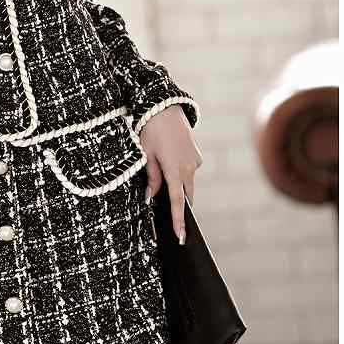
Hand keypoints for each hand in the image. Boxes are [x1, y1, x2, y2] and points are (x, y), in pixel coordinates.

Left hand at [139, 105, 203, 244]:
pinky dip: (181, 172)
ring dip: (178, 185)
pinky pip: (189, 170)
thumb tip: (151, 197)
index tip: (181, 237)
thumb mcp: (146, 155)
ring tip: (162, 170)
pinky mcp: (197, 155)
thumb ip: (151, 178)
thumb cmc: (151, 130)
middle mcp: (189, 168)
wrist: (165, 107)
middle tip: (170, 215)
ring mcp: (195, 161)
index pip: (178, 202)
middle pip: (186, 196)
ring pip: (188, 183)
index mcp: (175, 170)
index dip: (178, 221)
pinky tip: (169, 159)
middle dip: (180, 206)